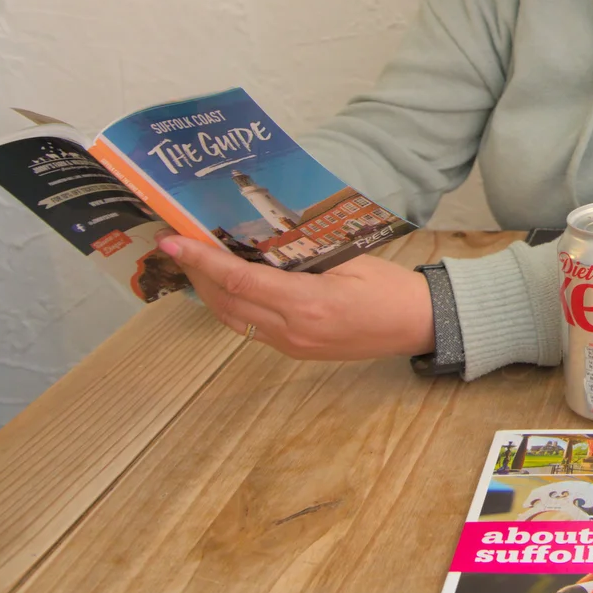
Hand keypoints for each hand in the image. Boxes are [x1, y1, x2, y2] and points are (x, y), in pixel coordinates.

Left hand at [157, 234, 435, 360]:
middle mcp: (292, 330)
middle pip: (226, 302)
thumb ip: (303, 257)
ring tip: (195, 263)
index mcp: (307, 304)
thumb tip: (260, 242)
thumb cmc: (389, 287)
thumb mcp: (348, 261)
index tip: (174, 241)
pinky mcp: (295, 351)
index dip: (202, 260)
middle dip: (197, 273)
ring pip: (232, 319)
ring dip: (209, 292)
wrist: (417, 325)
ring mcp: (291, 345)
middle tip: (177, 245)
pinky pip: (250, 328)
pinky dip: (231, 305)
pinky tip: (228, 286)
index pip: (239, 280)